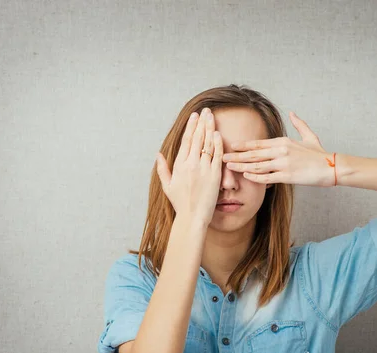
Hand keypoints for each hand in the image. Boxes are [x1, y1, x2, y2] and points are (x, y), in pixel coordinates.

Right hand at [155, 108, 223, 225]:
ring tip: (212, 116)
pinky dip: (218, 143)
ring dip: (210, 128)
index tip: (194, 116)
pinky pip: (217, 156)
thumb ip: (163, 169)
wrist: (193, 217)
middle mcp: (191, 164)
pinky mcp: (215, 175)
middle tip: (206, 110)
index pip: (186, 140)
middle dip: (202, 122)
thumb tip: (158, 155)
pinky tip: (218, 133)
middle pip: (197, 138)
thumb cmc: (180, 203)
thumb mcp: (168, 185)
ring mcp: (204, 169)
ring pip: (207, 144)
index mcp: (179, 165)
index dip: (191, 127)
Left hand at [221, 112, 336, 186]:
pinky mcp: (288, 176)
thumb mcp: (309, 136)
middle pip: (254, 154)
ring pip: (257, 165)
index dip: (244, 145)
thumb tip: (292, 113)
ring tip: (229, 166)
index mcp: (283, 141)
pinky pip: (268, 177)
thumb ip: (299, 124)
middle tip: (222, 156)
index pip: (258, 143)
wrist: (332, 166)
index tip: (231, 145)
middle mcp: (281, 151)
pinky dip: (256, 177)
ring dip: (242, 166)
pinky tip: (246, 176)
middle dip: (237, 155)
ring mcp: (284, 163)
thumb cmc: (320, 154)